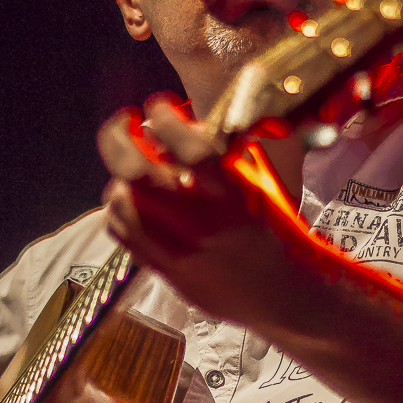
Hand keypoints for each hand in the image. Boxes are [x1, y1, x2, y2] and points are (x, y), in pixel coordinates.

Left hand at [98, 96, 297, 325]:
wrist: (284, 297)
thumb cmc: (279, 232)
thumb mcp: (270, 185)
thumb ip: (236, 151)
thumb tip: (192, 120)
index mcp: (237, 196)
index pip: (190, 149)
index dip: (165, 118)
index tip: (159, 105)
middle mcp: (205, 222)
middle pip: (138, 173)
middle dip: (119, 137)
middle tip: (123, 123)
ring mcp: (181, 250)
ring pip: (123, 203)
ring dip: (118, 175)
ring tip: (127, 167)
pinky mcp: (168, 272)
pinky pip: (124, 234)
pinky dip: (118, 210)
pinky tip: (129, 200)